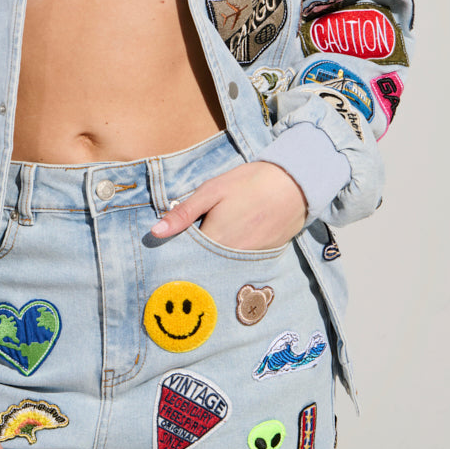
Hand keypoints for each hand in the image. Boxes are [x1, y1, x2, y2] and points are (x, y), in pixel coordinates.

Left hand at [150, 161, 307, 250]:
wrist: (294, 185)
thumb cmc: (249, 183)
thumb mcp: (212, 191)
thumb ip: (183, 213)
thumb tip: (155, 232)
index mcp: (214, 241)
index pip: (185, 255)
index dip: (176, 249)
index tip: (167, 246)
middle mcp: (231, 258)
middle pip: (202, 264)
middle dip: (193, 257)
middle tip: (192, 239)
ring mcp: (249, 261)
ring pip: (221, 265)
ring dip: (211, 257)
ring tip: (213, 239)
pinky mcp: (264, 259)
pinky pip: (239, 264)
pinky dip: (231, 257)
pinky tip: (233, 240)